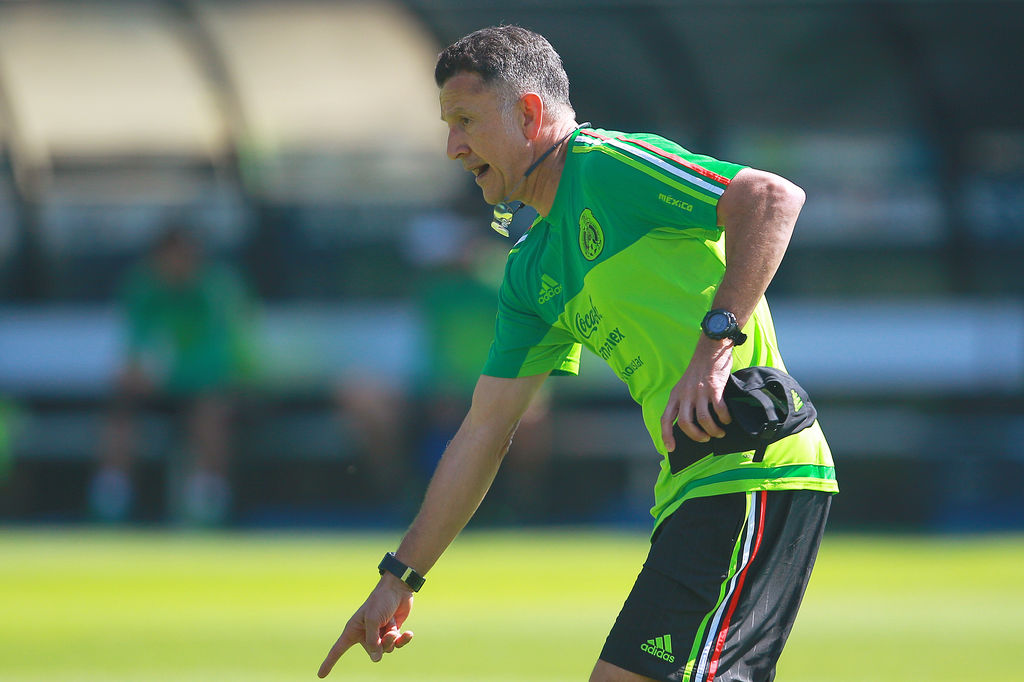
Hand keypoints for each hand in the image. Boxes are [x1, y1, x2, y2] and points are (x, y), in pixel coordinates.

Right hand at [317, 576, 414, 676]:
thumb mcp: (373, 620)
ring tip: (394, 626)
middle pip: (373, 652)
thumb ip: (372, 641)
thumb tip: (376, 659)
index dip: (329, 662)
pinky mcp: (392, 632)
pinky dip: (404, 639)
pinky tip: (409, 634)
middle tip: (389, 632)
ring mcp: (379, 634)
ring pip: (387, 649)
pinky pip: (398, 644)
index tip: (320, 675)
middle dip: (383, 644)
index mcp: (354, 629)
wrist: (398, 588)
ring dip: (393, 639)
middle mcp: (365, 634)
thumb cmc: (381, 600)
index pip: (338, 649)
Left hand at [661, 336, 733, 450]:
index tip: (671, 448)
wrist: (710, 350)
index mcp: (675, 395)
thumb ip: (686, 402)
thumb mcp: (685, 386)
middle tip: (704, 439)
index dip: (666, 435)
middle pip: (685, 423)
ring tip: (719, 433)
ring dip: (712, 430)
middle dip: (695, 436)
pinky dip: (725, 418)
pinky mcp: (714, 388)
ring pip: (703, 419)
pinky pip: (719, 409)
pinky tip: (728, 419)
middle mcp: (685, 394)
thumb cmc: (699, 371)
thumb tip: (694, 426)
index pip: (665, 419)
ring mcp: (699, 391)